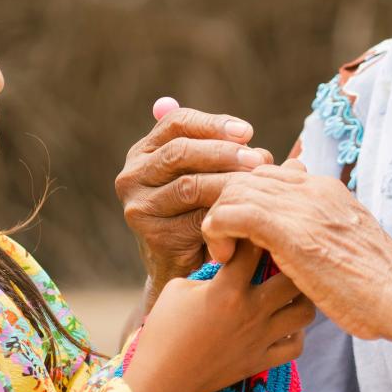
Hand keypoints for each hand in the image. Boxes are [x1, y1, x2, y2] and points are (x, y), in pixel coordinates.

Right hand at [115, 104, 272, 305]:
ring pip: (189, 185)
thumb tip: (249, 135)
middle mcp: (132, 177)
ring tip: (258, 185)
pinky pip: (195, 219)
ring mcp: (139, 207)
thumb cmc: (203, 212)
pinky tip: (248, 214)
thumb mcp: (207, 175)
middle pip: (180, 151)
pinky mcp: (153, 236)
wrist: (186, 268)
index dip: (213, 124)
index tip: (248, 132)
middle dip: (224, 153)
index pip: (176, 123)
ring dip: (229, 184)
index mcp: (144, 153)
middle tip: (259, 160)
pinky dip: (224, 214)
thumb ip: (219, 150)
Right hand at [125, 241, 314, 391]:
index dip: (255, 234)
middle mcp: (251, 312)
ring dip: (301, 298)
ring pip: (305, 312)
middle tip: (283, 261)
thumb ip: (207, 273)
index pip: (254, 249)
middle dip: (291, 265)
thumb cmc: (163, 331)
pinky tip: (284, 326)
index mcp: (228, 290)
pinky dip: (296, 334)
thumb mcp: (178, 289)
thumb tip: (227, 265)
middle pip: (295, 279)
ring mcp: (260, 338)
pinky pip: (296, 346)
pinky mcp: (261, 361)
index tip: (254, 233)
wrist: (162, 380)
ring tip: (289, 292)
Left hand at [200, 161, 391, 341]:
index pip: (265, 174)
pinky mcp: (290, 232)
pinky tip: (225, 257)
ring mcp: (302, 206)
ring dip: (217, 220)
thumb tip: (293, 243)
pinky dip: (218, 231)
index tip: (237, 233)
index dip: (241, 200)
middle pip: (244, 176)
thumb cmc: (376, 286)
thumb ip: (317, 233)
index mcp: (324, 189)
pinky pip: (232, 213)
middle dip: (223, 206)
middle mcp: (311, 188)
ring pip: (233, 188)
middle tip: (224, 243)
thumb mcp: (344, 247)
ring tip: (224, 254)